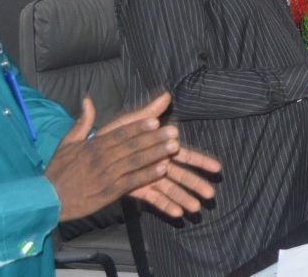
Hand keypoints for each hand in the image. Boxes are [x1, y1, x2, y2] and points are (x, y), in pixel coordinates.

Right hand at [46, 94, 180, 220]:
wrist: (47, 199)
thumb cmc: (58, 170)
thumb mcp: (67, 143)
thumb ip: (82, 122)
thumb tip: (87, 99)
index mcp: (93, 146)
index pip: (119, 133)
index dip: (138, 127)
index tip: (155, 120)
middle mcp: (101, 159)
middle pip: (132, 146)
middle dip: (154, 138)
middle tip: (174, 131)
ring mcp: (106, 176)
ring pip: (135, 162)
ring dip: (155, 154)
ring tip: (174, 147)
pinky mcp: (109, 192)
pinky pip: (131, 182)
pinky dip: (146, 176)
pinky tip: (162, 170)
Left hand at [96, 94, 221, 216]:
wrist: (90, 157)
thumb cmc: (112, 137)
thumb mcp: (129, 123)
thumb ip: (148, 112)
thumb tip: (166, 94)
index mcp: (159, 148)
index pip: (185, 155)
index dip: (201, 161)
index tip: (217, 168)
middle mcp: (158, 164)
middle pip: (181, 174)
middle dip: (196, 183)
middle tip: (211, 194)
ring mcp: (149, 178)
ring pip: (169, 189)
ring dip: (183, 198)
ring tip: (196, 208)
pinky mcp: (138, 190)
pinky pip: (153, 199)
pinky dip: (165, 205)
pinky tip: (177, 214)